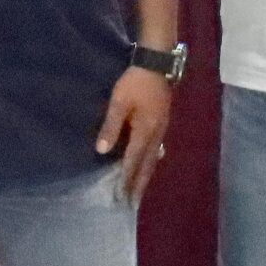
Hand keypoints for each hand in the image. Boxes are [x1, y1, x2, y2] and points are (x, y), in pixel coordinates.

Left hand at [95, 66, 172, 200]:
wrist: (158, 63)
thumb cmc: (136, 82)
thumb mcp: (119, 102)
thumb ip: (111, 126)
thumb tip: (102, 150)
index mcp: (145, 131)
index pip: (133, 161)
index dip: (126, 179)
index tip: (121, 197)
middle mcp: (156, 135)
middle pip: (147, 164)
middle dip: (139, 184)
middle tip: (133, 203)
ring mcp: (162, 129)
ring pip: (153, 158)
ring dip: (146, 175)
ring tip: (140, 189)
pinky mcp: (162, 122)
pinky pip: (156, 149)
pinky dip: (150, 161)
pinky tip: (150, 163)